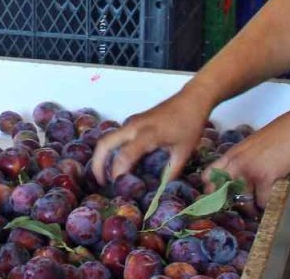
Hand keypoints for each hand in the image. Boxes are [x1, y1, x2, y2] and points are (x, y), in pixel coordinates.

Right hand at [90, 88, 214, 184]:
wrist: (192, 99)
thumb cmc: (190, 124)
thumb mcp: (184, 152)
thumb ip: (171, 172)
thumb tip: (161, 191)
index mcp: (148, 134)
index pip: (124, 156)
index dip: (118, 173)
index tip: (120, 188)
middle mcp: (134, 127)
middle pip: (104, 144)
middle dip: (98, 164)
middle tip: (101, 183)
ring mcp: (132, 122)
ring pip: (108, 138)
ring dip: (103, 156)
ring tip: (109, 176)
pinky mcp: (133, 121)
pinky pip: (116, 136)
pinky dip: (112, 150)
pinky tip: (122, 163)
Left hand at [206, 115, 289, 208]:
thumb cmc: (278, 137)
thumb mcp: (252, 147)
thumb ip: (242, 161)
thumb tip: (237, 181)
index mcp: (231, 154)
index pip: (208, 175)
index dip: (209, 190)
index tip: (214, 200)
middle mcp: (236, 163)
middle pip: (221, 192)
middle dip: (229, 204)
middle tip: (239, 209)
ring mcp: (249, 171)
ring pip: (243, 201)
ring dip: (251, 208)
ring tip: (257, 207)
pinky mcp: (264, 178)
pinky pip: (261, 201)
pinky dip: (266, 203)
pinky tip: (269, 199)